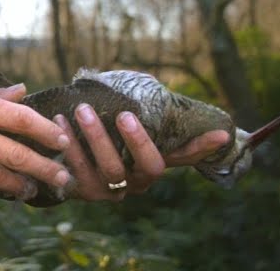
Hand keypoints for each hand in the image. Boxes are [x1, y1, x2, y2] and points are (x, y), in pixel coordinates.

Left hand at [56, 104, 230, 200]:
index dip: (202, 148)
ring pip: (110, 170)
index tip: (221, 133)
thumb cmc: (97, 133)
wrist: (58, 161)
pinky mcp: (81, 192)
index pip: (183, 158)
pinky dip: (69, 145)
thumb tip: (161, 87)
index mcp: (150, 167)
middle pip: (144, 167)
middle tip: (123, 113)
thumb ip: (141, 112)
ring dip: (97, 139)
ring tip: (82, 110)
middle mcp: (135, 184)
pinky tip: (58, 120)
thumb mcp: (119, 123)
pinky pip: (77, 172)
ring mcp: (109, 191)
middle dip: (136, 140)